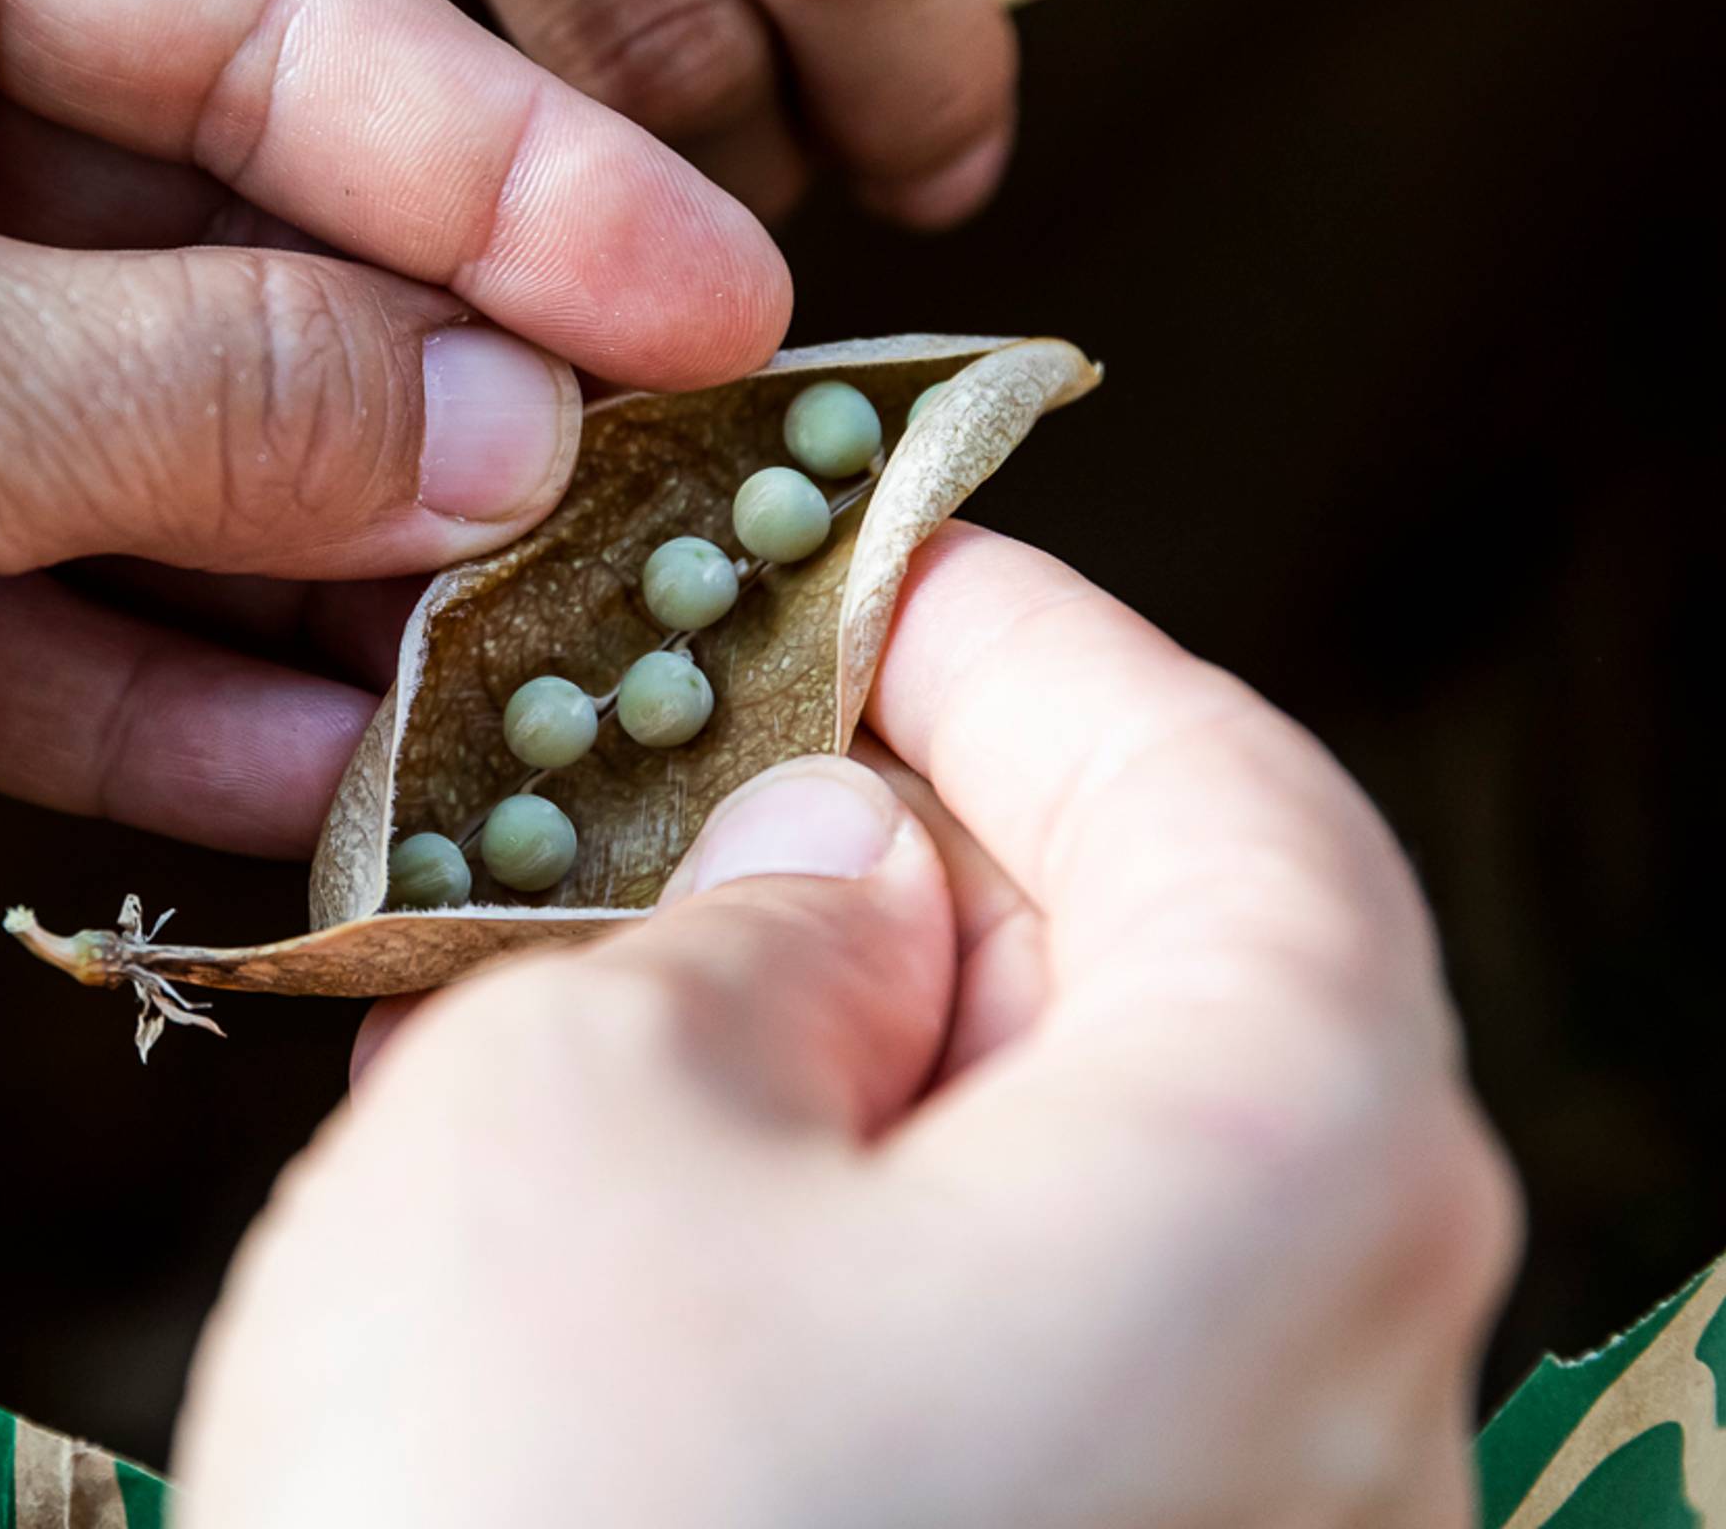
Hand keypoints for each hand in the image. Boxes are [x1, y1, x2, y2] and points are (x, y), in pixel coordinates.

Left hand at [0, 0, 785, 1017]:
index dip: (505, 168)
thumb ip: (182, 396)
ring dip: (294, 556)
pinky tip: (297, 755)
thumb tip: (501, 432)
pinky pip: (5, 568)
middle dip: (408, 384)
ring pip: (124, 411)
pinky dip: (128, 668)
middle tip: (643, 512)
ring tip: (505, 664)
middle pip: (211, 209)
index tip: (720, 300)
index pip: (249, 1)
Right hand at [176, 525, 1518, 1527]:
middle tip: (684, 751)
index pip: (1219, 787)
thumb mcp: (585, 1109)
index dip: (1015, 637)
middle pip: (1171, 990)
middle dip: (915, 841)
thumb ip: (743, 925)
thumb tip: (837, 860)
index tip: (856, 549)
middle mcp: (1346, 1383)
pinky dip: (846, 1234)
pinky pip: (1019, 1363)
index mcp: (1289, 1173)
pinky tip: (638, 1195)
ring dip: (851, 1044)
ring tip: (606, 965)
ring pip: (1077, 1187)